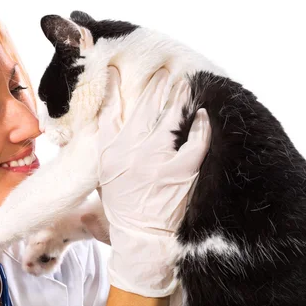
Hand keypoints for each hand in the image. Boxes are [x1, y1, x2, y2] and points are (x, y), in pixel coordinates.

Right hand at [96, 67, 210, 296]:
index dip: (113, 88)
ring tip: (185, 83)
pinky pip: (194, 142)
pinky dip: (200, 127)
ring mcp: (155, 160)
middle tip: (163, 71)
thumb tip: (108, 126)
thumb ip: (106, 151)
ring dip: (178, 98)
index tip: (117, 69)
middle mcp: (129, 151)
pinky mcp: (179, 171)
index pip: (109, 112)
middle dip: (155, 87)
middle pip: (143, 109)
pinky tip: (203, 116)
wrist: (140, 236)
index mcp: (108, 152)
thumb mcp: (102, 178)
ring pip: (169, 119)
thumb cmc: (120, 208)